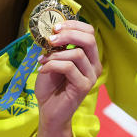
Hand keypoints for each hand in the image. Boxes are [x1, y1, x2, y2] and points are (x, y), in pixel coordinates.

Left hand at [33, 20, 101, 136]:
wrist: (49, 110)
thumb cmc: (51, 86)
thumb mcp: (52, 60)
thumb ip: (56, 47)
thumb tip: (52, 31)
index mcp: (89, 56)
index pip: (89, 32)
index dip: (73, 25)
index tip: (55, 27)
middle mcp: (94, 65)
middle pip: (89, 39)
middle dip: (68, 34)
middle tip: (51, 38)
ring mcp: (91, 76)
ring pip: (77, 53)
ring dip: (55, 54)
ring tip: (43, 60)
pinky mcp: (84, 86)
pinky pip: (69, 67)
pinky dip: (52, 65)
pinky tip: (43, 69)